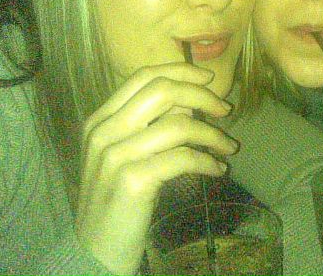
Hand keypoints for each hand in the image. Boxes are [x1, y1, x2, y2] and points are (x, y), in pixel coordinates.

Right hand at [74, 63, 237, 275]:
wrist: (94, 251)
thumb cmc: (115, 202)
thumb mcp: (122, 155)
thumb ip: (146, 125)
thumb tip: (189, 102)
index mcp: (99, 120)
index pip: (143, 77)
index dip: (180, 71)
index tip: (208, 78)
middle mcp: (103, 132)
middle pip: (162, 91)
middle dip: (201, 95)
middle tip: (225, 109)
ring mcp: (115, 155)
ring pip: (178, 124)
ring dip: (212, 134)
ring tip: (228, 148)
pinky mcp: (133, 180)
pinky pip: (183, 157)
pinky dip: (207, 161)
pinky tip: (218, 170)